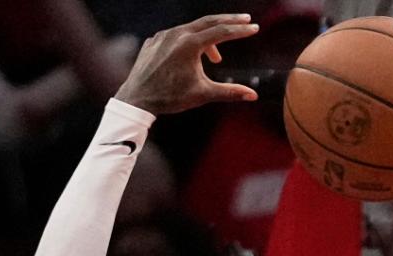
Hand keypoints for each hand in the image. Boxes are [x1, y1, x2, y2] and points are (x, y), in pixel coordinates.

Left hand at [116, 15, 259, 114]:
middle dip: (229, 21)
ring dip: (208, 38)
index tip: (255, 28)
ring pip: (191, 29)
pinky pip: (175, 35)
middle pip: (209, 21)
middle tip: (245, 20)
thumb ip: (230, 92)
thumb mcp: (203, 94)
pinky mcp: (154, 41)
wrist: (136, 99)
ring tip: (216, 58)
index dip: (241, 31)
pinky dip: (189, 41)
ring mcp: (163, 36)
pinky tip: (192, 55)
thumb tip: (253, 95)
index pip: (222, 32)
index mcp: (190, 44)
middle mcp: (177, 34)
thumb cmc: (170, 97)